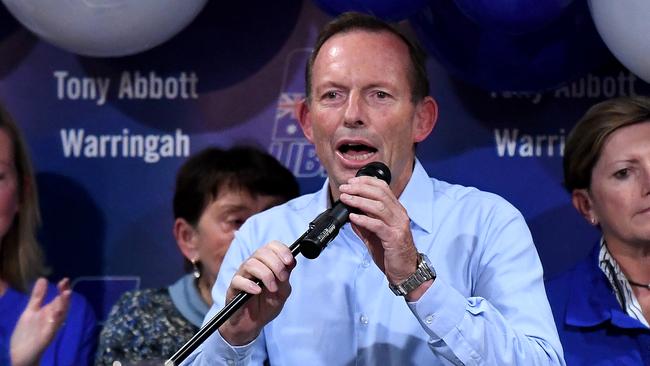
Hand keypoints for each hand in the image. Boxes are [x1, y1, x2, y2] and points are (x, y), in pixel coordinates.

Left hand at [10, 277, 71, 365]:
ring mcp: (51, 327)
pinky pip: (53, 328)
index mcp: (50, 312)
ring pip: (61, 315)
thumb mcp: (31, 310)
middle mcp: (53, 318)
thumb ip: (38, 296)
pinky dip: (55, 320)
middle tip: (66, 285)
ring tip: (67, 294)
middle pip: (63, 305)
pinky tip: (56, 312)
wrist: (21, 352)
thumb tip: (43, 278)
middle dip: (65, 296)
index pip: (59, 298)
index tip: (64, 280)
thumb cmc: (27, 332)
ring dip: (64, 305)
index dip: (62, 289)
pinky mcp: (47, 336)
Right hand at [218, 241, 294, 345]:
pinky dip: (250, 285)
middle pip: (261, 252)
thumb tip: (292, 261)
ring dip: (266, 275)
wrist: (253, 324)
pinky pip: (238, 280)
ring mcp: (242, 276)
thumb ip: (286, 276)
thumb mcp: (283, 291)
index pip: (271, 246)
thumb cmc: (267, 305)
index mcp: (265, 263)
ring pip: (251, 264)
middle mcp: (253, 265)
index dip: (281, 250)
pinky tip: (258, 292)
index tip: (289, 261)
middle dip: (276, 264)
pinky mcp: (233, 288)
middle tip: (283, 278)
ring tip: (272, 289)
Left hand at [339, 176, 424, 296]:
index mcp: (396, 211)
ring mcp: (398, 226)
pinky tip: (353, 218)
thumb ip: (364, 225)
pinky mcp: (394, 238)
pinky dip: (364, 220)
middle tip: (344, 189)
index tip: (351, 181)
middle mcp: (399, 215)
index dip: (366, 182)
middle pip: (380, 194)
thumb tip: (350, 214)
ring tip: (346, 199)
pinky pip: (378, 225)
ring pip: (379, 207)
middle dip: (360, 189)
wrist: (405, 272)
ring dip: (359, 201)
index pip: (383, 188)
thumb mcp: (375, 235)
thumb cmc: (392, 253)